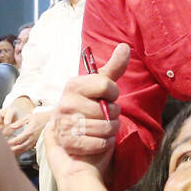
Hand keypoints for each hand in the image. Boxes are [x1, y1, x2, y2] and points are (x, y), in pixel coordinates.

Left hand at [8, 109, 51, 155]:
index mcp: (30, 131)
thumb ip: (20, 122)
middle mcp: (33, 137)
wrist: (51, 119)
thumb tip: (11, 126)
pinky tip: (19, 151)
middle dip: (13, 149)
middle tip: (6, 151)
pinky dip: (23, 150)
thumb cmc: (41, 116)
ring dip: (17, 152)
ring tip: (10, 153)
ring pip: (25, 149)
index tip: (4, 143)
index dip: (11, 142)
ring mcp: (36, 140)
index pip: (18, 139)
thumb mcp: (29, 117)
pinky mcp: (37, 142)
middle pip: (21, 146)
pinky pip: (29, 148)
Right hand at [55, 44, 128, 174]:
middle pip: (109, 109)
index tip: (105, 97)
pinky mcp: (70, 143)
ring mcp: (66, 124)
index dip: (112, 93)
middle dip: (113, 115)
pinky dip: (104, 144)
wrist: (71, 135)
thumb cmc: (89, 107)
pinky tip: (96, 140)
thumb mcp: (100, 86)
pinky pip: (101, 143)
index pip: (106, 85)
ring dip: (110, 131)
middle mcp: (66, 103)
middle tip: (102, 115)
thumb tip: (125, 46)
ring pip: (107, 127)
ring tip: (100, 128)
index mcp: (73, 85)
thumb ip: (113, 68)